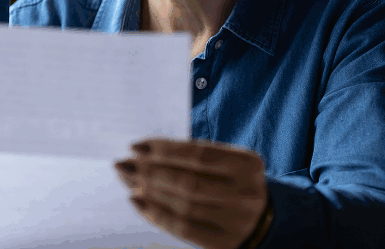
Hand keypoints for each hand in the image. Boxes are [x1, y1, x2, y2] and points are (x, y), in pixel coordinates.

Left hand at [115, 138, 268, 248]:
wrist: (260, 217)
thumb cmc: (231, 181)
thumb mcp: (224, 162)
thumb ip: (190, 156)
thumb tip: (140, 154)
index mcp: (247, 164)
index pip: (199, 154)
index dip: (164, 150)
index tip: (135, 146)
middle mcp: (246, 193)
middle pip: (188, 182)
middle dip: (150, 172)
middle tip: (124, 164)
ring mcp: (237, 221)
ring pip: (183, 206)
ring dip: (149, 193)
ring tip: (128, 182)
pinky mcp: (225, 243)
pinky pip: (183, 229)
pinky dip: (156, 215)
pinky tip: (138, 202)